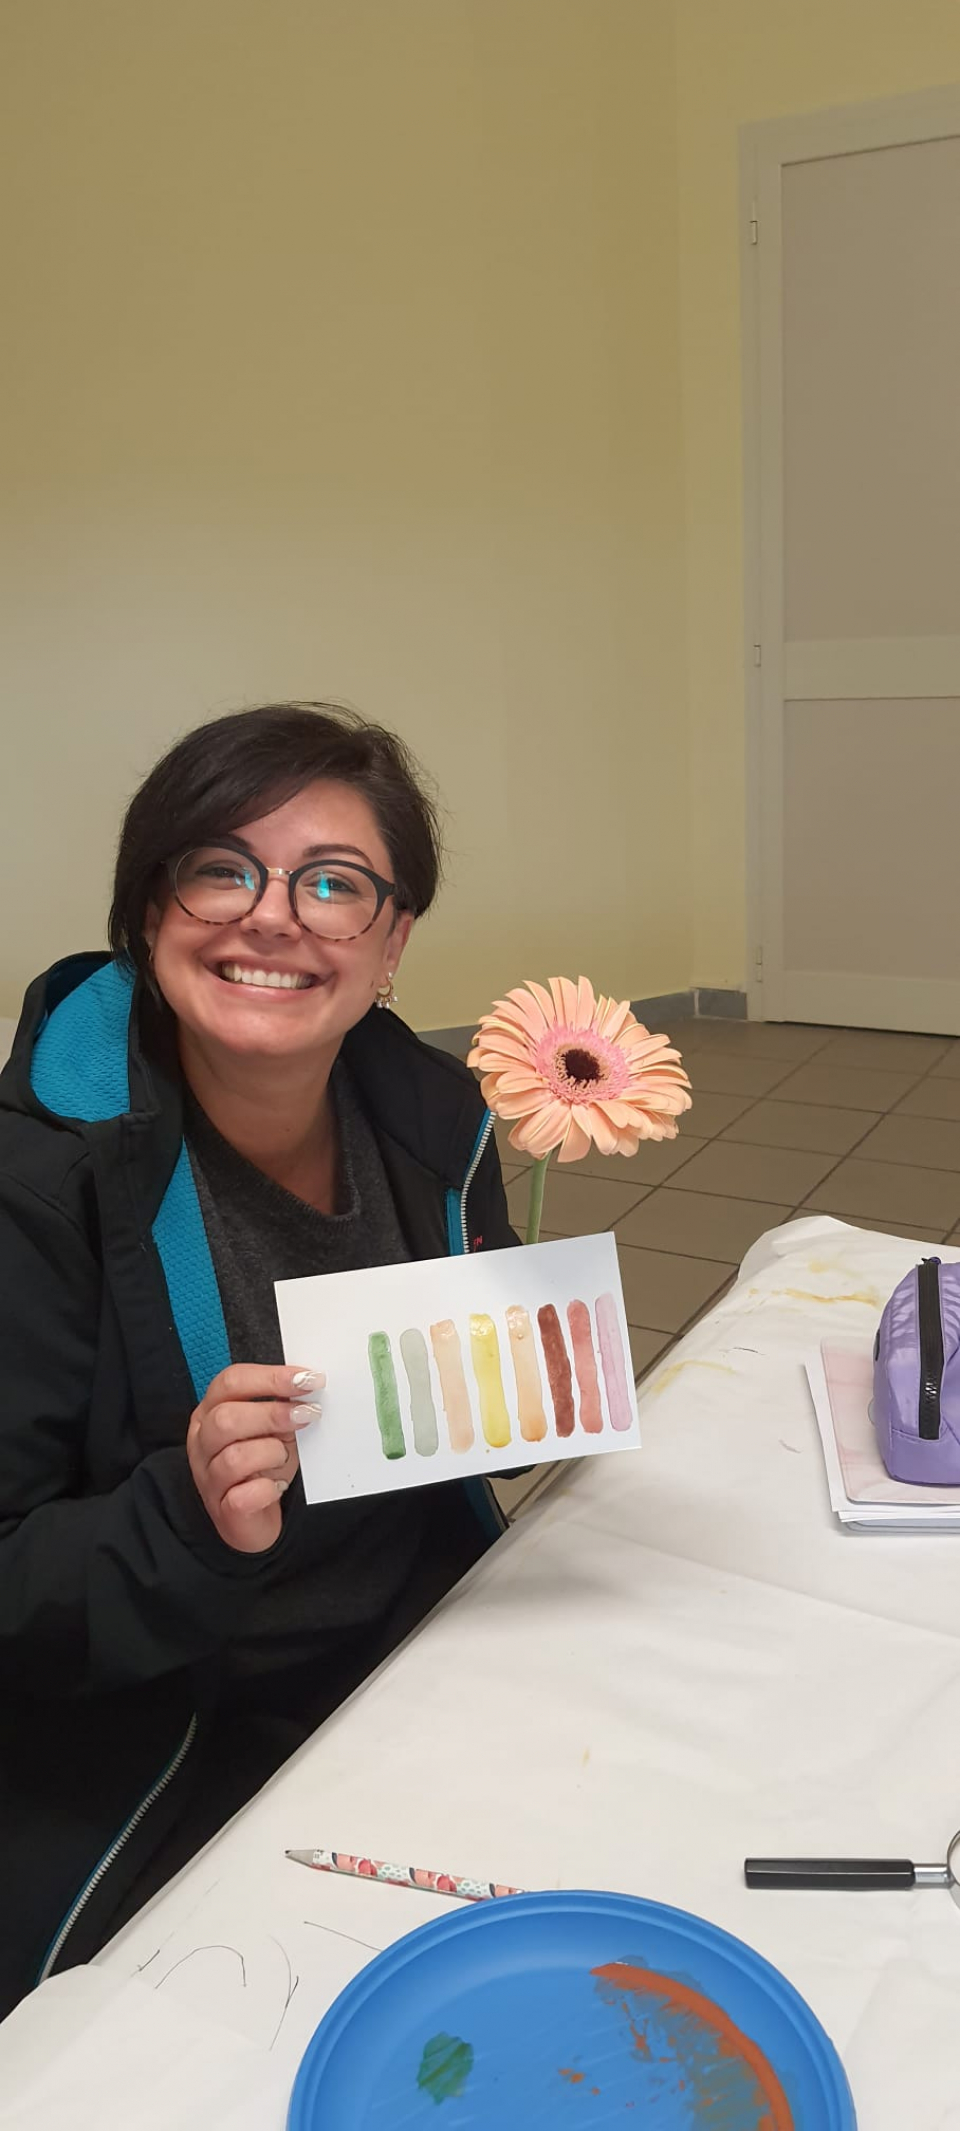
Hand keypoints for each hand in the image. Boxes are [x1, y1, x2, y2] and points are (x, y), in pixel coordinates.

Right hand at [187, 1363, 323, 1553]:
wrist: (254, 1518)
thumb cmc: (264, 1468)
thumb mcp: (274, 1429)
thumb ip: (283, 1405)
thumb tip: (309, 1385)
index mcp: (211, 1412)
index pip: (230, 1382)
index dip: (271, 1377)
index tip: (307, 1379)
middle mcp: (203, 1442)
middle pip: (226, 1417)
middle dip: (273, 1413)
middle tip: (307, 1414)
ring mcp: (209, 1477)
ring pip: (234, 1457)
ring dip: (271, 1453)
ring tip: (285, 1457)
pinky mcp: (222, 1509)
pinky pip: (243, 1496)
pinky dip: (266, 1490)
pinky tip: (276, 1487)